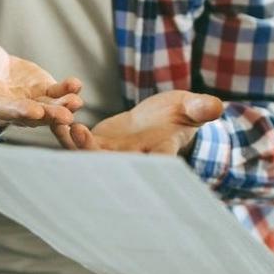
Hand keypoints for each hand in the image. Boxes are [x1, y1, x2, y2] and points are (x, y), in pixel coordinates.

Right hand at [0, 28, 82, 128]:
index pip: (1, 108)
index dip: (17, 111)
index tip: (32, 112)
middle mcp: (7, 105)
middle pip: (28, 115)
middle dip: (46, 116)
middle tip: (64, 116)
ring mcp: (25, 100)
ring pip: (45, 109)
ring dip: (62, 108)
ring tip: (77, 102)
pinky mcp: (39, 91)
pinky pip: (54, 94)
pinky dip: (66, 91)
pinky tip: (76, 84)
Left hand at [55, 90, 223, 154]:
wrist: (164, 117)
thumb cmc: (183, 113)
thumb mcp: (192, 108)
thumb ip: (200, 108)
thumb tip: (216, 106)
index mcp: (156, 156)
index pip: (147, 166)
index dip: (133, 166)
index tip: (119, 159)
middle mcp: (130, 161)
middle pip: (107, 163)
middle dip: (91, 152)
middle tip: (80, 133)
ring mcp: (111, 155)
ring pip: (86, 154)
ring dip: (72, 141)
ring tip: (62, 120)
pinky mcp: (96, 144)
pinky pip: (76, 141)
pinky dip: (66, 131)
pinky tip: (57, 114)